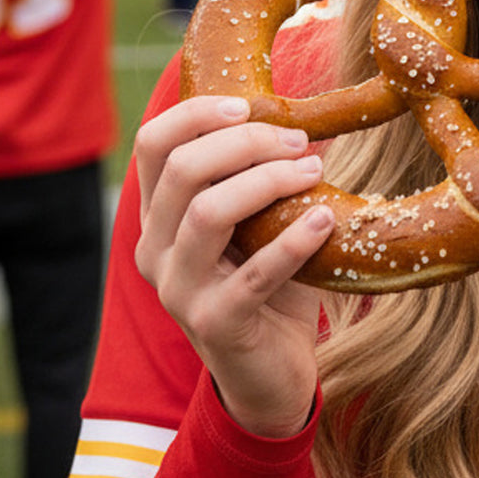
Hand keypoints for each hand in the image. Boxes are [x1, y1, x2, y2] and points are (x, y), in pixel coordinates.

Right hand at [132, 96, 335, 437]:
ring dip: (268, 181)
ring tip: (315, 171)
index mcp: (160, 216)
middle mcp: (156, 250)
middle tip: (300, 141)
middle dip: (247, 143)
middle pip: (183, 169)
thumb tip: (301, 115)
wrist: (272, 372)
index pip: (154, 144)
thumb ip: (259, 174)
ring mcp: (179, 290)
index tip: (251, 105)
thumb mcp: (258, 220)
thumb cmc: (269, 280)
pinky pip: (254, 274)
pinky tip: (325, 218)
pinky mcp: (215, 325)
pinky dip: (293, 240)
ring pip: (208, 213)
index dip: (197, 114)